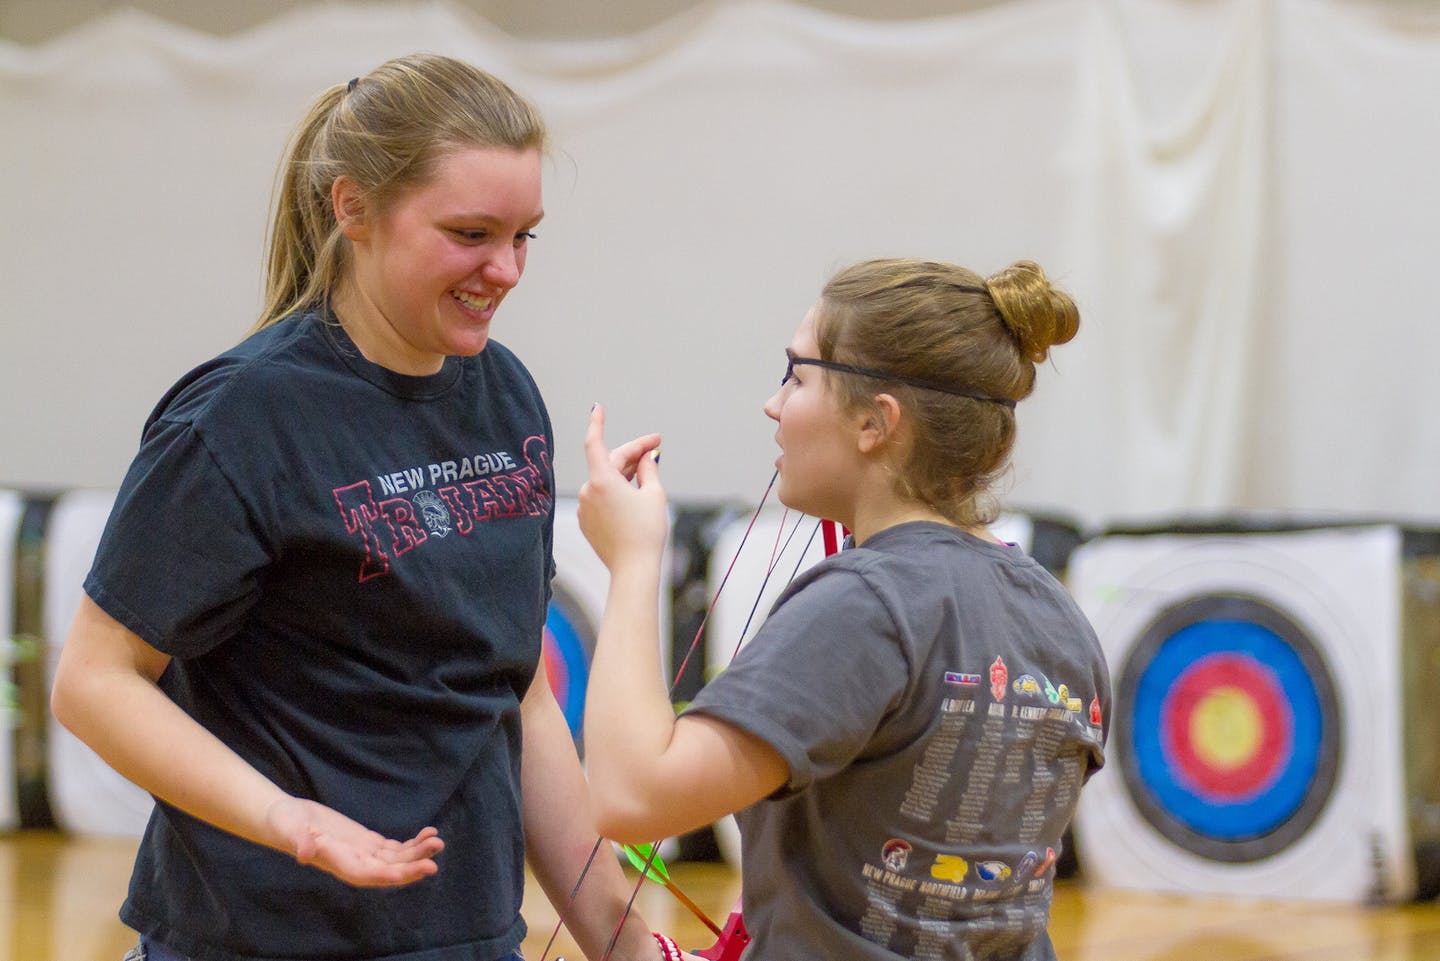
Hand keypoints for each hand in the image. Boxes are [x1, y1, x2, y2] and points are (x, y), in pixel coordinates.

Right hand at [266, 796, 443, 886]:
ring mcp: (363, 853)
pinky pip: (395, 848)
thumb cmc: (284, 824)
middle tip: (434, 861)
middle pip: (387, 871)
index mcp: (338, 864)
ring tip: (438, 842)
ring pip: (396, 859)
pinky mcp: (367, 842)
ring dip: (417, 853)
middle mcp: (354, 863)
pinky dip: (412, 843)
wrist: (285, 817)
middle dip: (410, 868)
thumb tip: (304, 853)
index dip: (388, 875)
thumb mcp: (288, 829)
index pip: (366, 875)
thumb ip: (299, 841)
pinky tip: (429, 834)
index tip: (408, 871)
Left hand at [577, 403, 666, 570]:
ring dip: (626, 473)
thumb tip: (646, 456)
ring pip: (606, 481)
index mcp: (602, 480)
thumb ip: (648, 469)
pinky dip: (616, 491)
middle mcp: (588, 491)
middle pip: (610, 463)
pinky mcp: (587, 522)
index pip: (595, 443)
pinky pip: (601, 498)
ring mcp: (585, 508)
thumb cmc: (646, 531)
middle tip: (657, 447)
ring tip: (649, 471)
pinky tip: (633, 494)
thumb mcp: (653, 494)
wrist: (633, 569)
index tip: (597, 408)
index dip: (596, 423)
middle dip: (633, 454)